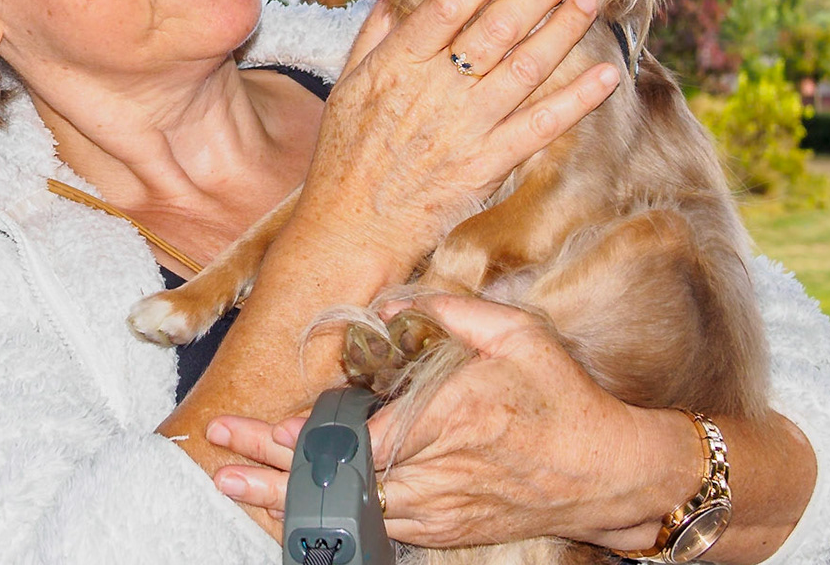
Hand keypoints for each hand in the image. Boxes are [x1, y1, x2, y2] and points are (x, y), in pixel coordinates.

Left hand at [206, 294, 695, 553]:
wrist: (611, 473)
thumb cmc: (564, 400)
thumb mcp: (518, 335)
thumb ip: (455, 312)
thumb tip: (402, 302)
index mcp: (452, 422)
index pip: (358, 440)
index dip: (302, 440)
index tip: (256, 429)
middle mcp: (440, 474)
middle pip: (341, 482)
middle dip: (273, 476)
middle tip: (219, 464)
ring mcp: (442, 509)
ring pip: (351, 514)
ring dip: (292, 504)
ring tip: (239, 489)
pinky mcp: (448, 529)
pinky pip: (380, 529)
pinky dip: (335, 521)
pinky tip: (299, 511)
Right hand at [293, 0, 621, 270]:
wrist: (349, 231)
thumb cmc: (342, 160)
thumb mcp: (346, 89)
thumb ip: (372, 39)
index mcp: (397, 66)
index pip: (448, 5)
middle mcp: (434, 91)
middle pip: (496, 29)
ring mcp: (464, 129)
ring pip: (524, 68)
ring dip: (562, 31)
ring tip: (588, 2)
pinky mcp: (486, 166)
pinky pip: (540, 127)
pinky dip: (577, 100)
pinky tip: (606, 75)